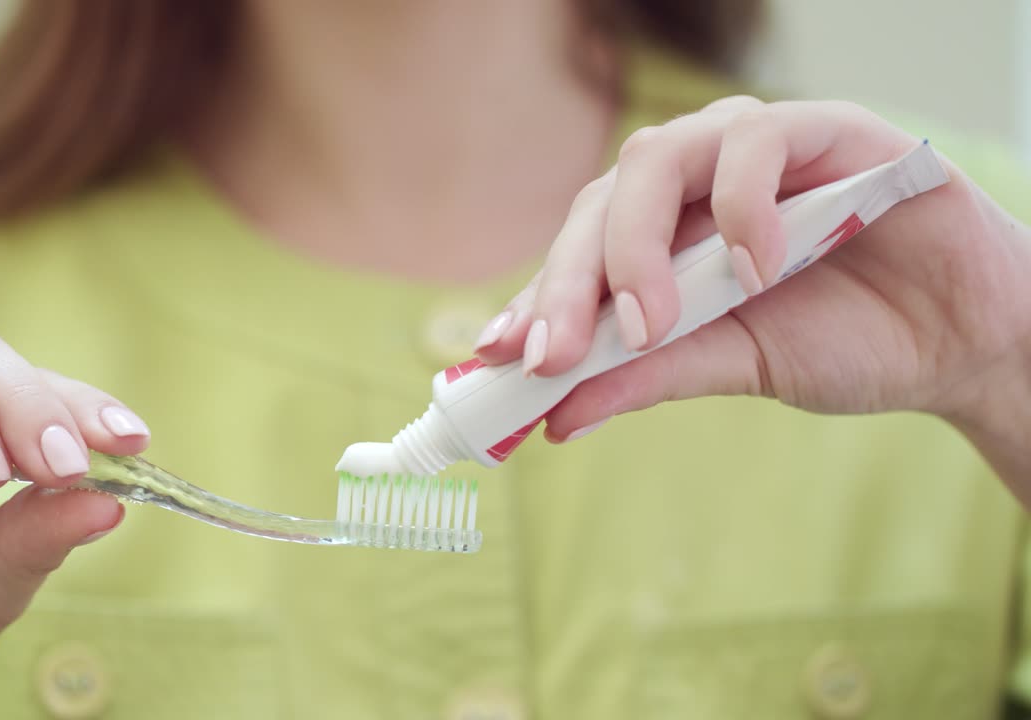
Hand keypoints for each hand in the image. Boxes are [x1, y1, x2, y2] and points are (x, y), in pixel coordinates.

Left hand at [476, 97, 1030, 481]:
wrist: (963, 342)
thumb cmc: (845, 341)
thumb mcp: (732, 367)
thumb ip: (646, 376)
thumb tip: (553, 417)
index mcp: (666, 235)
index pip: (580, 249)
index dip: (536, 297)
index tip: (499, 356)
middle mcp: (698, 184)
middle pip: (603, 201)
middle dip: (571, 280)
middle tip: (558, 355)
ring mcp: (756, 150)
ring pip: (660, 157)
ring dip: (639, 245)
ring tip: (650, 323)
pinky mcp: (827, 129)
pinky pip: (759, 139)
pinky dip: (743, 205)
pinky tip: (759, 268)